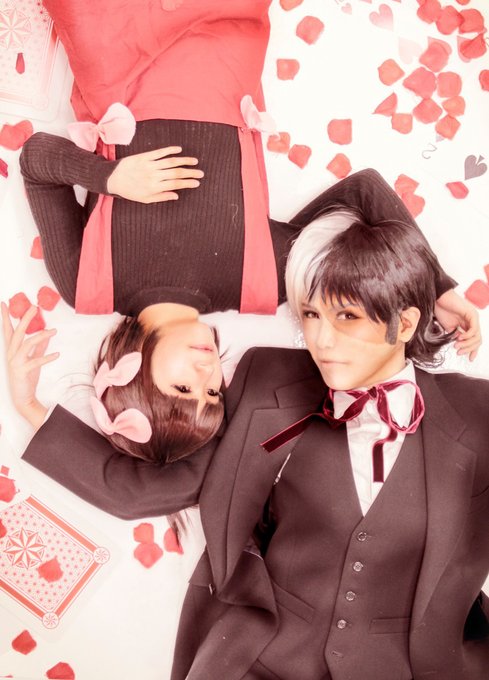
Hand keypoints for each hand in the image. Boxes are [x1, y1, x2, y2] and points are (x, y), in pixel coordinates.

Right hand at [2, 303, 57, 428]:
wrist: (23, 398)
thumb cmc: (27, 377)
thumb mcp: (33, 359)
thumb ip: (39, 347)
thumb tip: (46, 334)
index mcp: (12, 350)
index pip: (7, 330)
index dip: (5, 317)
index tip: (4, 303)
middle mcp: (11, 354)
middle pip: (16, 333)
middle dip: (24, 319)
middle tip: (33, 307)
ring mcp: (15, 363)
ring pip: (26, 344)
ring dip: (41, 336)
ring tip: (53, 331)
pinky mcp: (22, 371)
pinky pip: (36, 361)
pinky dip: (47, 357)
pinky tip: (57, 354)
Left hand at [106, 146, 203, 202]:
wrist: (113, 179)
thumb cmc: (130, 191)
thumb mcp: (145, 199)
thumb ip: (162, 197)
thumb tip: (176, 195)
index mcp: (154, 187)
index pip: (175, 184)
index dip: (188, 183)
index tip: (197, 182)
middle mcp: (153, 176)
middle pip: (176, 173)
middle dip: (190, 173)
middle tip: (201, 173)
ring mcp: (149, 165)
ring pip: (170, 162)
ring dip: (184, 161)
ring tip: (194, 161)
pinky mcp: (144, 156)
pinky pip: (159, 152)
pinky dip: (170, 150)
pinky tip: (179, 150)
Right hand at [434, 289, 481, 360]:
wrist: (438, 298)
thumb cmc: (441, 309)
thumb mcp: (448, 327)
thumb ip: (454, 335)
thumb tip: (458, 344)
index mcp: (468, 324)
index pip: (475, 339)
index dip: (473, 350)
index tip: (469, 359)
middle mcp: (473, 321)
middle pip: (477, 340)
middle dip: (469, 349)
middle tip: (459, 353)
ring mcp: (474, 317)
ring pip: (477, 337)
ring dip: (467, 344)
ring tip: (457, 346)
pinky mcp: (472, 314)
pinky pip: (474, 329)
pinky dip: (467, 336)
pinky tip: (459, 338)